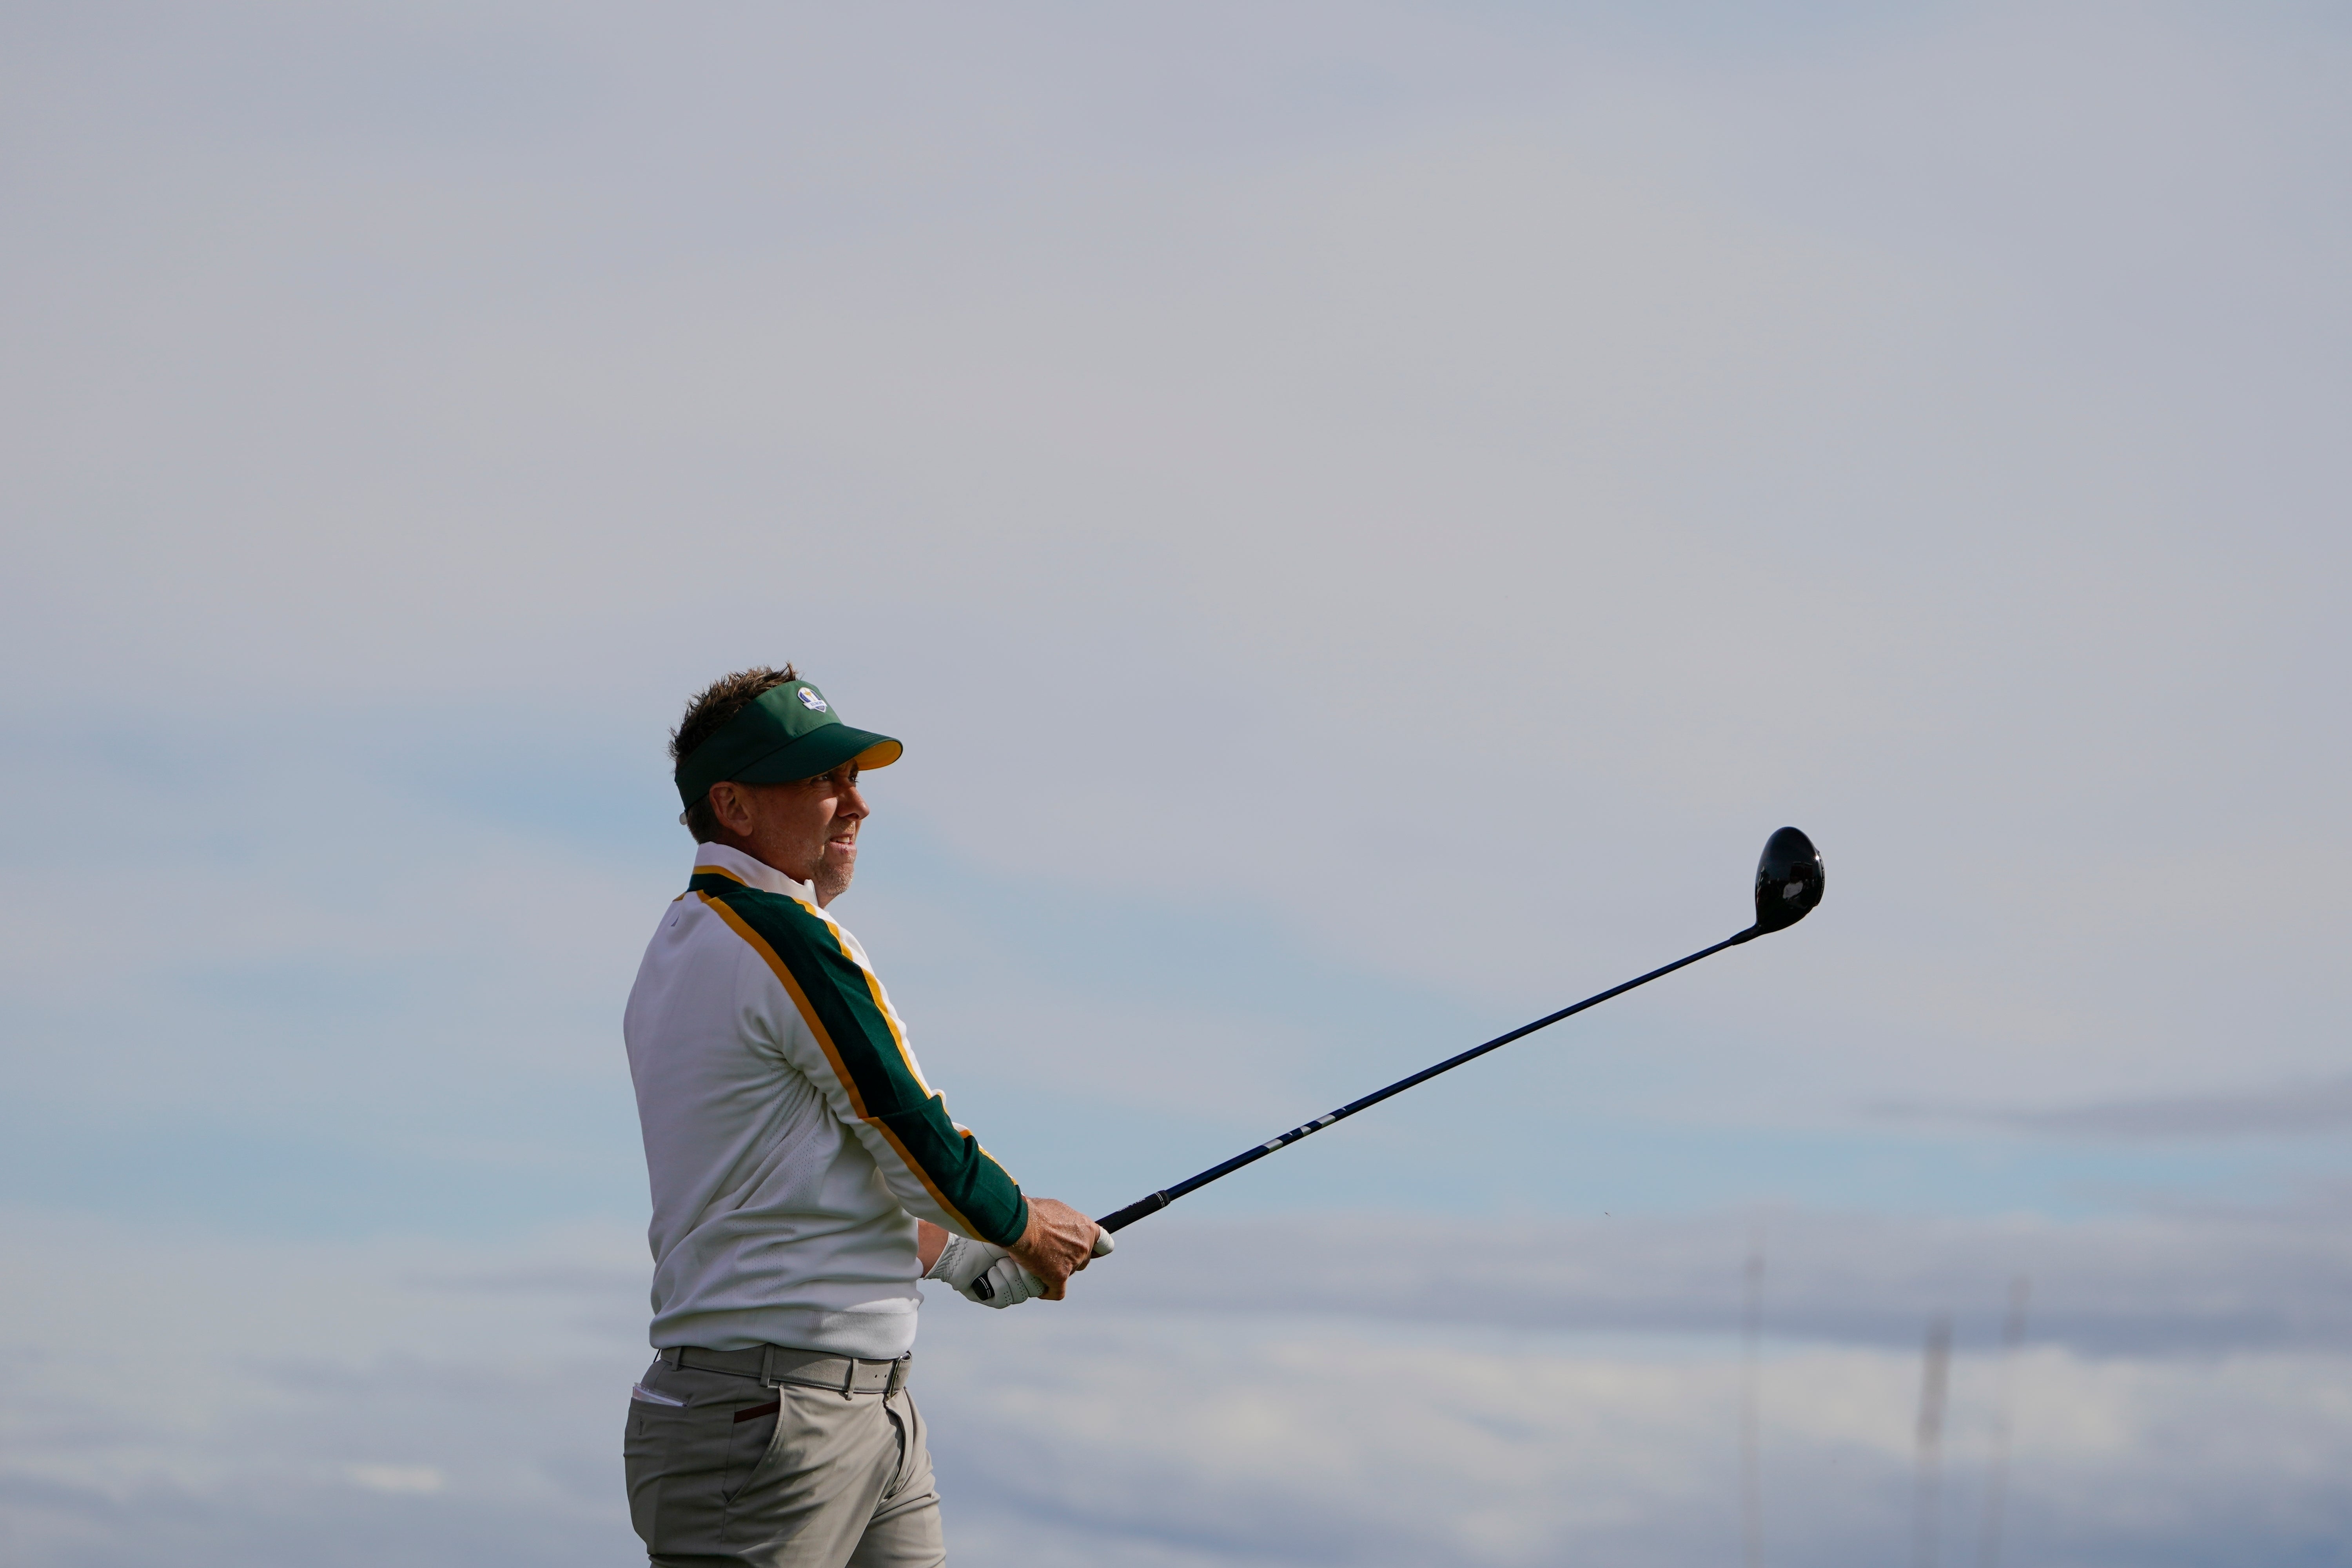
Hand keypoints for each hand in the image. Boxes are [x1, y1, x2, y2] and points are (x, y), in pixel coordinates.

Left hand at [922, 1231, 1043, 1308]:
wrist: (962, 1245)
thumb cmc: (989, 1234)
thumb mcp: (1019, 1233)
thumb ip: (1039, 1238)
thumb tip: (1054, 1236)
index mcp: (1028, 1263)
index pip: (1048, 1277)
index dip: (1044, 1270)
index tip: (1036, 1256)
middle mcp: (1018, 1279)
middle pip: (1037, 1289)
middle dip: (1026, 1272)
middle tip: (1013, 1257)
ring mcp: (1005, 1290)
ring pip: (1021, 1296)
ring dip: (1010, 1276)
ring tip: (998, 1263)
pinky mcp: (992, 1299)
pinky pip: (1004, 1300)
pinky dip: (998, 1284)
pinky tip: (989, 1272)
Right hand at [1004, 1197, 1106, 1300]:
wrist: (1021, 1224)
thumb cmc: (1033, 1213)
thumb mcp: (1055, 1209)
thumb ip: (1063, 1222)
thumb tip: (1057, 1226)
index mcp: (1086, 1228)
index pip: (1103, 1244)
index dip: (1096, 1249)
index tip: (1091, 1251)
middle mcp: (1084, 1246)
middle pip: (1082, 1260)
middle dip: (1070, 1259)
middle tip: (1051, 1253)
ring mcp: (1073, 1263)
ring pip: (1068, 1273)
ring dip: (1056, 1271)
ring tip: (1038, 1265)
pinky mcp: (1059, 1277)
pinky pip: (1057, 1292)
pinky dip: (1048, 1292)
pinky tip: (1040, 1289)